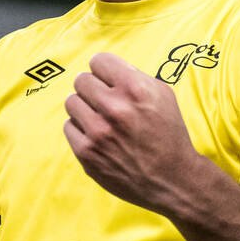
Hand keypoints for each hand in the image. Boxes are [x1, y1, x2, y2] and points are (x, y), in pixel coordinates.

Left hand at [63, 53, 210, 218]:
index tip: (108, 79)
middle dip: (93, 88)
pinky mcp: (86, 153)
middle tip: (104, 101)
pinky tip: (97, 136)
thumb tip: (108, 68)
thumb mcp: (163, 95)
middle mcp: (115, 108)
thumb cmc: (169, 134)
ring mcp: (98, 132)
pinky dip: (80, 129)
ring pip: (71, 102)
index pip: (98, 61)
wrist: (171, 179)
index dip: (104, 70)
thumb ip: (135, 76)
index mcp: (135, 89)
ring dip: (84, 107)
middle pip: (81, 80)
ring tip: (100, 118)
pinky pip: (68, 126)